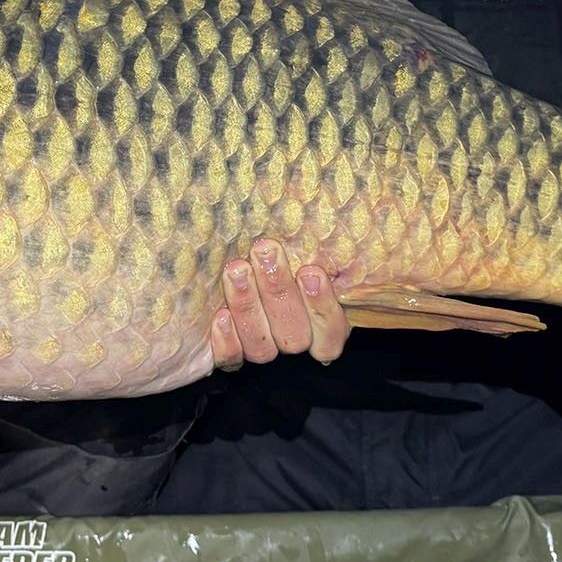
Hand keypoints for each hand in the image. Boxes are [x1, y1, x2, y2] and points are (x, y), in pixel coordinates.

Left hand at [207, 237, 349, 369]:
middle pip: (294, 335)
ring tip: (236, 270)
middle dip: (278, 291)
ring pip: (262, 348)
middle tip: (264, 251)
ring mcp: (263, 349)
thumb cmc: (277, 249)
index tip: (311, 271)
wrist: (234, 261)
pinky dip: (227, 341)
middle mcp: (294, 339)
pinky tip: (220, 316)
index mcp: (322, 321)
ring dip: (249, 307)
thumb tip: (340, 200)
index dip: (323, 308)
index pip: (332, 333)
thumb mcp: (302, 244)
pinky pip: (232, 360)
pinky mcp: (231, 354)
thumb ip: (318, 242)